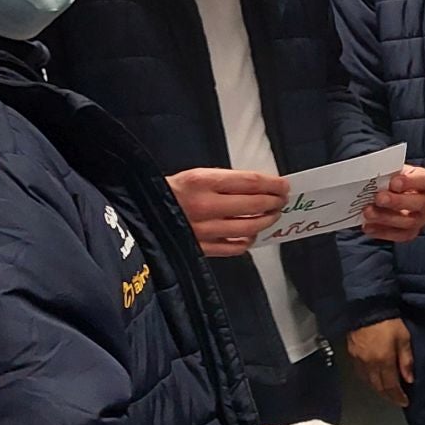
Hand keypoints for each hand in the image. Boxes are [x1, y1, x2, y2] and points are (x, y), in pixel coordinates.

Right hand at [167, 168, 290, 256]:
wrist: (140, 211)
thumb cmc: (171, 192)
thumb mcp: (197, 176)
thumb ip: (227, 182)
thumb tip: (262, 187)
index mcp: (202, 181)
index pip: (250, 183)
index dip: (273, 185)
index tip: (284, 186)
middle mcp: (204, 206)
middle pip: (254, 205)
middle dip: (274, 203)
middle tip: (281, 201)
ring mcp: (203, 230)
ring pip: (249, 228)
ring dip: (266, 221)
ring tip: (270, 216)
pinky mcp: (200, 248)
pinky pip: (235, 248)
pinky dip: (247, 241)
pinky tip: (250, 235)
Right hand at [348, 317, 413, 407]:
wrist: (366, 308)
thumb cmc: (388, 322)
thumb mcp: (404, 339)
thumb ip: (406, 360)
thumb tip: (409, 379)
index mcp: (383, 361)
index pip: (390, 386)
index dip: (397, 396)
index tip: (404, 402)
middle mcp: (369, 364)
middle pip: (378, 387)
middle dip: (388, 395)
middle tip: (396, 399)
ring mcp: (358, 360)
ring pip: (368, 382)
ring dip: (378, 389)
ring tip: (387, 391)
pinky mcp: (352, 354)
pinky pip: (360, 373)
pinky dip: (368, 380)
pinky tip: (373, 379)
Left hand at [361, 165, 424, 243]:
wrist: (382, 194)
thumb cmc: (388, 180)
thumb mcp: (388, 171)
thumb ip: (386, 172)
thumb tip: (373, 174)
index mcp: (424, 180)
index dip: (411, 182)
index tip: (393, 183)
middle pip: (420, 203)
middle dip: (397, 201)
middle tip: (379, 199)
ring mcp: (420, 218)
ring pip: (409, 222)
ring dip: (386, 218)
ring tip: (368, 213)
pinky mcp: (410, 232)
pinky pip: (399, 235)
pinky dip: (382, 232)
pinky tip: (369, 226)